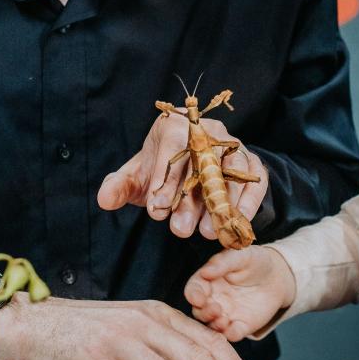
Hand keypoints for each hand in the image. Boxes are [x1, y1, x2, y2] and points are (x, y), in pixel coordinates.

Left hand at [96, 112, 267, 239]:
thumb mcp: (138, 178)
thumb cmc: (162, 171)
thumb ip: (120, 186)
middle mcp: (208, 131)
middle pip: (201, 164)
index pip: (173, 150)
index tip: (156, 210)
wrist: (193, 167)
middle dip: (190, 200)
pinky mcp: (251, 161)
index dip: (165, 180)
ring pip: (230, 171)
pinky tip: (238, 223)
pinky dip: (249, 201)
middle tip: (179, 230)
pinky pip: (254, 178)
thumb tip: (104, 199)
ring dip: (221, 203)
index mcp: (176, 126)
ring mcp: (233, 145)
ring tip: (208, 233)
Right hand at [184, 246, 295, 341]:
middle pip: (199, 311)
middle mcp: (212, 300)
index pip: (193, 289)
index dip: (193, 294)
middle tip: (215, 309)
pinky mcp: (240, 326)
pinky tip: (234, 330)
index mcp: (207, 281)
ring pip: (212, 325)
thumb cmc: (255, 262)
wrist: (277, 276)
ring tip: (223, 320)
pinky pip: (232, 334)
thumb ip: (222, 263)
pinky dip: (230, 335)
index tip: (197, 298)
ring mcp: (225, 315)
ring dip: (214, 326)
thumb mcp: (240, 255)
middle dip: (203, 313)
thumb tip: (205, 271)